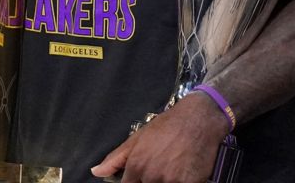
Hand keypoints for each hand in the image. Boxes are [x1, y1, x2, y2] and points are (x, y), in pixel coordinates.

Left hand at [90, 93, 228, 182]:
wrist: (198, 119)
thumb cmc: (167, 126)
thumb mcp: (138, 138)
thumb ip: (116, 159)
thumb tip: (96, 172)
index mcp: (136, 166)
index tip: (139, 180)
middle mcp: (152, 175)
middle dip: (151, 182)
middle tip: (161, 169)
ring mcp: (171, 180)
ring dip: (166, 181)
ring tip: (172, 168)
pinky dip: (180, 182)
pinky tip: (183, 174)